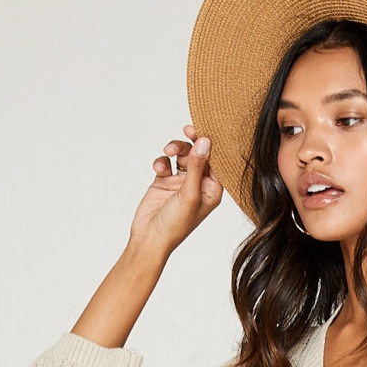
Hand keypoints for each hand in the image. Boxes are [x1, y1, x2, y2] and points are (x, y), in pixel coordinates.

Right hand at [129, 122, 223, 256]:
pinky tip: (159, 168)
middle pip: (198, 154)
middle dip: (191, 143)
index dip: (212, 144)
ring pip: (181, 155)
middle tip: (188, 129)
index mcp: (212, 190)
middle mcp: (198, 184)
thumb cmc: (175, 224)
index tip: (206, 129)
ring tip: (167, 152)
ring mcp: (181, 182)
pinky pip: (166, 162)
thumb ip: (196, 166)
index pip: (217, 161)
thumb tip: (204, 141)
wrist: (149, 238)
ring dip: (175, 149)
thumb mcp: (189, 193)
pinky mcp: (165, 181)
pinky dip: (162, 161)